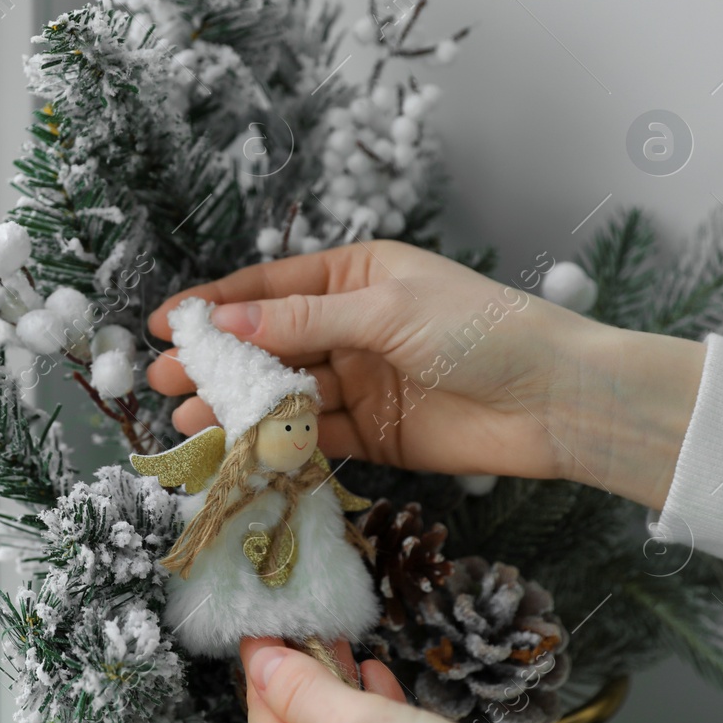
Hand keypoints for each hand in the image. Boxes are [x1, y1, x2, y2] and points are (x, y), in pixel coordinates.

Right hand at [147, 241, 704, 509]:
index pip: (270, 287)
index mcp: (357, 275)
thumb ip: (303, 321)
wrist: (559, 402)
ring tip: (187, 420)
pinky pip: (314, 434)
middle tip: (163, 378)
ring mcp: (363, 380)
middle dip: (216, 360)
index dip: (215, 305)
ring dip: (237, 405)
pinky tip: (239, 448)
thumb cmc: (483, 331)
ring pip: (284, 391)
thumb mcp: (386, 311)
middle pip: (270, 342)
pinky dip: (277, 441)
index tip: (164, 323)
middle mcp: (353, 324)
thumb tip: (226, 325)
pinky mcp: (375, 433)